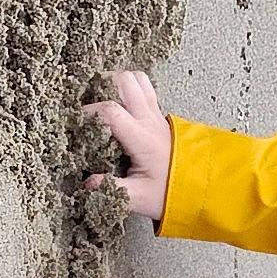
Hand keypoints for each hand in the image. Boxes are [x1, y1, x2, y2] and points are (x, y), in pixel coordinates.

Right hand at [80, 71, 170, 221]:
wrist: (201, 189)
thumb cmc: (170, 193)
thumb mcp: (138, 198)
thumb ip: (111, 188)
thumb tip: (87, 183)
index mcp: (141, 138)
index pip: (110, 111)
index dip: (88, 112)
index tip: (75, 120)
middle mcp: (150, 121)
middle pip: (125, 81)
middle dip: (102, 82)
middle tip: (86, 95)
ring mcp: (157, 116)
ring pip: (138, 80)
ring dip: (118, 81)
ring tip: (101, 93)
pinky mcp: (160, 118)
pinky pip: (146, 90)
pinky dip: (130, 87)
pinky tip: (119, 100)